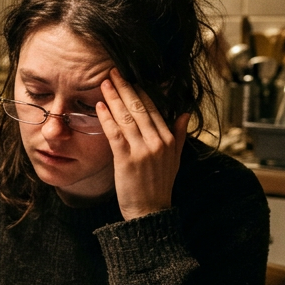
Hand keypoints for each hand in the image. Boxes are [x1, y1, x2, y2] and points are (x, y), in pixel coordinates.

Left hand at [96, 68, 189, 218]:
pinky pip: (115, 133)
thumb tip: (184, 113)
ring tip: (104, 83)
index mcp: (168, 139)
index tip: (129, 78)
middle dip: (125, 88)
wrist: (149, 211)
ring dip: (114, 98)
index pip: (153, 109)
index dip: (140, 92)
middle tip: (113, 72)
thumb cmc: (159, 185)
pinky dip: (107, 118)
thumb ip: (177, 135)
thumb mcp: (174, 159)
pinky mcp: (126, 159)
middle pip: (139, 108)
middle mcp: (157, 142)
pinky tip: (99, 106)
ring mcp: (142, 150)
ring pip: (126, 118)